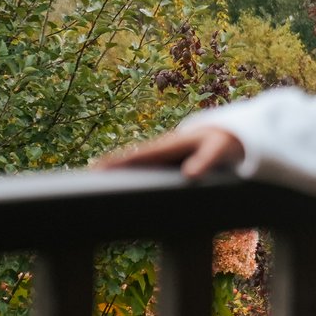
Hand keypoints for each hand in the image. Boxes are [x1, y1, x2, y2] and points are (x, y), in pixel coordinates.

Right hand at [93, 126, 244, 179]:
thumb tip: (190, 175)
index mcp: (170, 145)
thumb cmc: (222, 141)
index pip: (139, 155)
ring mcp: (163, 153)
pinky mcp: (168, 159)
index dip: (118, 162)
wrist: (230, 131)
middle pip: (131, 157)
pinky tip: (121, 183)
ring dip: (116, 169)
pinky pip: (145, 165)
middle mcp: (162, 147)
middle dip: (109, 165)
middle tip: (85, 176)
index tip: (97, 169)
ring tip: (94, 180)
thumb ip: (205, 161)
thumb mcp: (217, 150)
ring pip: (135, 161)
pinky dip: (130, 171)